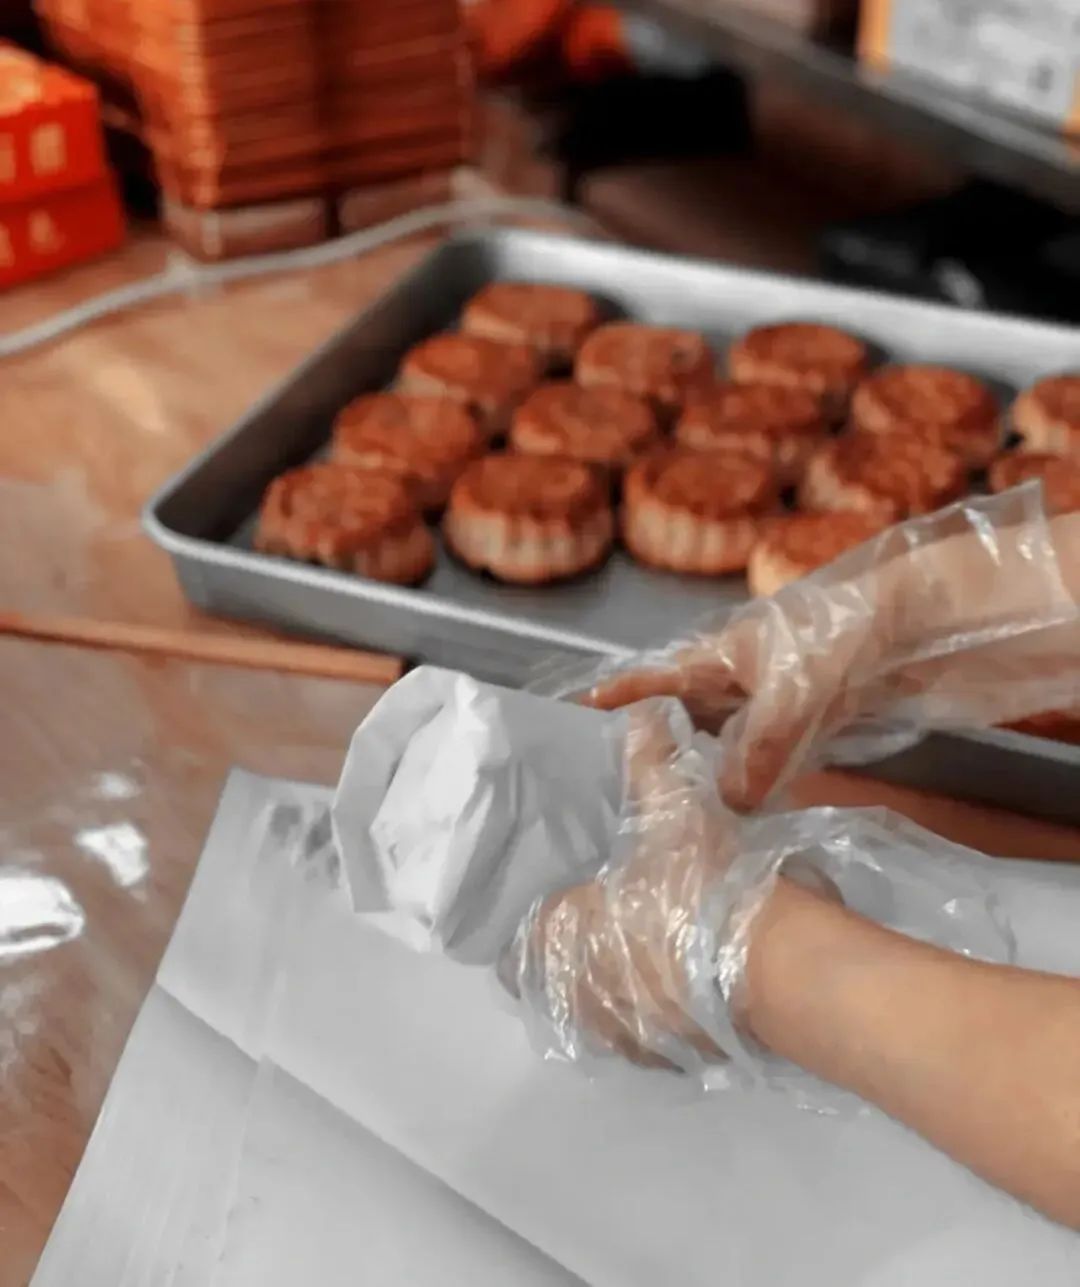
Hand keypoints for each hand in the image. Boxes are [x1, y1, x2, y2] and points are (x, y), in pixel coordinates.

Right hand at [583, 495, 1078, 809]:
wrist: (922, 626)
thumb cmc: (846, 634)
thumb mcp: (794, 688)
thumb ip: (758, 744)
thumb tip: (731, 801)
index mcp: (718, 654)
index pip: (651, 680)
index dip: (611, 702)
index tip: (567, 724)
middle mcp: (736, 679)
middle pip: (680, 718)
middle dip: (647, 749)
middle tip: (607, 793)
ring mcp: (771, 703)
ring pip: (722, 746)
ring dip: (701, 776)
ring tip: (664, 816)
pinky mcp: (807, 724)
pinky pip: (764, 761)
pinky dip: (750, 786)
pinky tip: (738, 816)